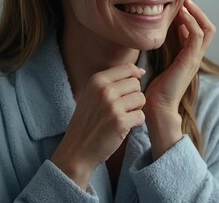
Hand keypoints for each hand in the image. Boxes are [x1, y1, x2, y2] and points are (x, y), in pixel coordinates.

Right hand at [51, 63, 145, 188]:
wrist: (76, 150)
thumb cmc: (88, 121)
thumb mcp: (92, 94)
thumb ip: (113, 82)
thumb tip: (140, 71)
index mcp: (97, 80)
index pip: (128, 68)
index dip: (134, 78)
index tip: (128, 91)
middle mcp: (104, 90)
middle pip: (136, 84)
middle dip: (134, 96)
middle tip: (123, 108)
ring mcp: (112, 106)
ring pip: (141, 99)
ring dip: (136, 109)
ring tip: (123, 117)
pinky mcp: (120, 122)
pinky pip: (141, 116)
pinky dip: (136, 123)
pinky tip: (124, 127)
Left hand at [143, 0, 214, 157]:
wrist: (157, 108)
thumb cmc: (156, 90)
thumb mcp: (162, 64)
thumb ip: (166, 50)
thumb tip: (160, 36)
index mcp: (190, 57)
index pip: (201, 31)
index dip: (194, 17)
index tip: (181, 6)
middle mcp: (196, 57)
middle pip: (209, 28)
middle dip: (198, 12)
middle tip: (186, 1)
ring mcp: (195, 59)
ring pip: (207, 29)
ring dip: (196, 14)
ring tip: (185, 4)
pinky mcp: (189, 61)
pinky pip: (197, 36)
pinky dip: (191, 23)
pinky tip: (180, 16)